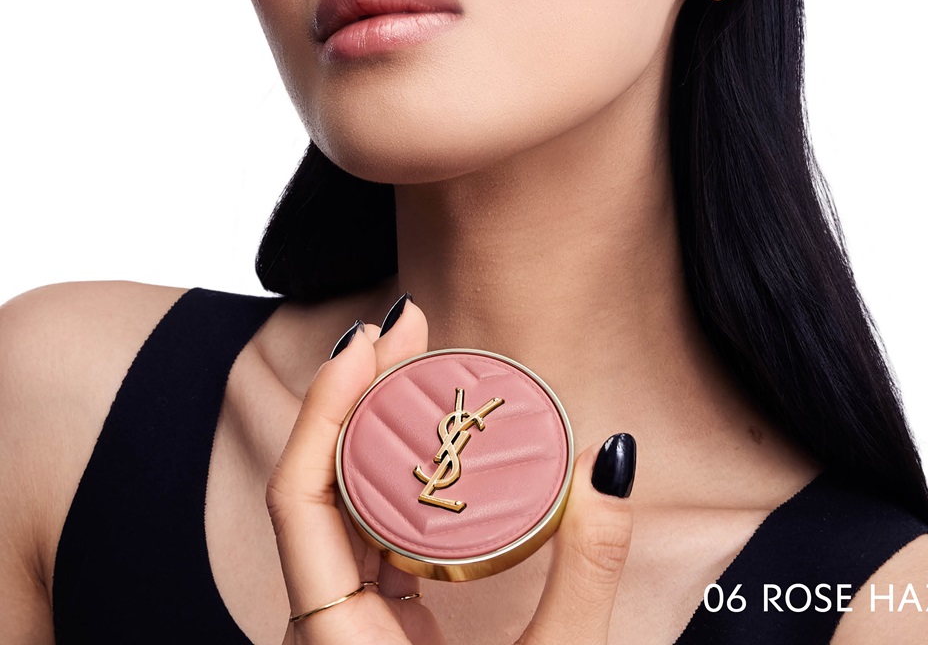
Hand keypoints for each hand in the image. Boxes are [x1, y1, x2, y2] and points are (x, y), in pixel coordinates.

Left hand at [267, 297, 635, 644]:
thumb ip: (588, 571)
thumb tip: (615, 460)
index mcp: (337, 644)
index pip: (300, 497)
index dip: (326, 407)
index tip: (371, 341)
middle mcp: (323, 629)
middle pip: (316, 482)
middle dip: (356, 392)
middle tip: (408, 325)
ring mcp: (347, 628)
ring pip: (340, 505)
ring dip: (376, 429)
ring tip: (420, 364)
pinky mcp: (377, 628)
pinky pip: (371, 534)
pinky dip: (398, 478)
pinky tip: (434, 443)